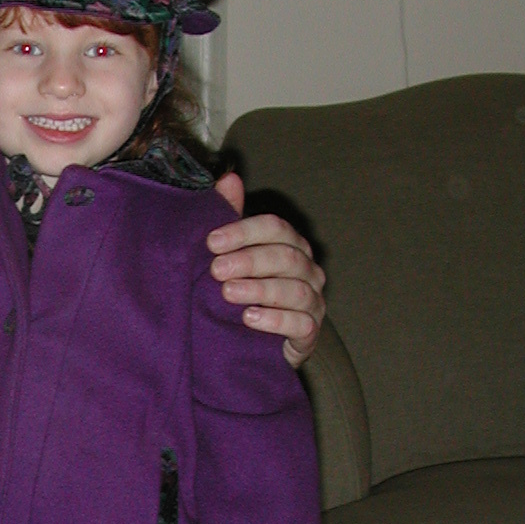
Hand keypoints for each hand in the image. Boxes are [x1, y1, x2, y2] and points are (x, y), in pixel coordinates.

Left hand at [208, 171, 325, 368]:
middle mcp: (307, 270)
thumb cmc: (244, 292)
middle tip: (216, 270)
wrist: (255, 344)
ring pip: (295, 290)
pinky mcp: (310, 333)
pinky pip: (301, 324)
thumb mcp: (232, 257)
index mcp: (289, 245)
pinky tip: (250, 319)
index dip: (245, 232)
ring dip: (260, 290)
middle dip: (249, 261)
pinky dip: (275, 320)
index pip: (275, 228)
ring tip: (228, 293)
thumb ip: (232, 220)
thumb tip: (229, 178)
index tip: (211, 242)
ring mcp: (313, 301)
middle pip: (285, 257)